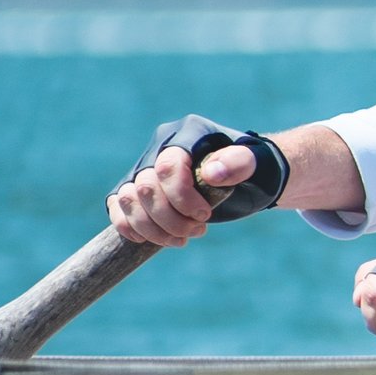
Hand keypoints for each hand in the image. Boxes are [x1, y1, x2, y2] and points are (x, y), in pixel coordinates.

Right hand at [110, 117, 290, 249]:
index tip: (205, 216)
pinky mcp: (138, 190)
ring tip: (181, 240)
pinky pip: (118, 207)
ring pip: (127, 199)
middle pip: (146, 187)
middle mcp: (161, 147)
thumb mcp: (257, 165)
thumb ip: (239, 163)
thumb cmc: (255, 170)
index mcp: (188, 134)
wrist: (249, 180)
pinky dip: (129, 227)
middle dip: (170, 218)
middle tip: (199, 231)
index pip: (168, 166)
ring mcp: (146, 168)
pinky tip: (153, 239)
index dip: (182, 198)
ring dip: (151, 228)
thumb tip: (211, 173)